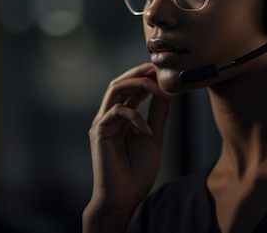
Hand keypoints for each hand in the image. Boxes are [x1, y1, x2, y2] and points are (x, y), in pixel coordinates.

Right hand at [83, 62, 172, 231]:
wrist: (123, 198)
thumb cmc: (136, 172)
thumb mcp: (153, 137)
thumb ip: (157, 114)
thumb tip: (167, 92)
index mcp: (122, 115)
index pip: (132, 87)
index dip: (147, 75)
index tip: (167, 71)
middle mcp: (110, 114)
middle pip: (121, 81)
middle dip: (141, 72)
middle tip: (161, 69)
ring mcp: (103, 121)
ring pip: (115, 88)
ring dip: (138, 84)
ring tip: (158, 89)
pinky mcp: (99, 132)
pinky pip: (116, 112)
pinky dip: (135, 116)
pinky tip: (148, 130)